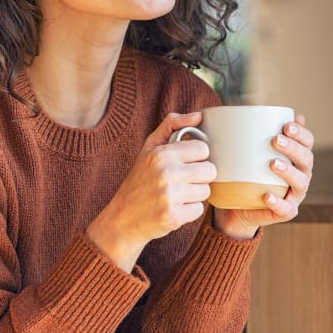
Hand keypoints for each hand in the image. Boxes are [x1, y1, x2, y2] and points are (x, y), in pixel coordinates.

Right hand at [86, 112, 215, 271]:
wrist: (123, 218)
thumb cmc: (140, 179)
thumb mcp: (149, 148)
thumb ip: (172, 125)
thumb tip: (199, 115)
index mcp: (161, 154)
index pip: (203, 149)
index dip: (196, 157)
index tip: (184, 163)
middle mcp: (166, 173)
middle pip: (209, 171)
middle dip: (199, 177)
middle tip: (182, 181)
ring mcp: (170, 196)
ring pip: (206, 191)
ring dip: (194, 195)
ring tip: (176, 195)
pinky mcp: (174, 216)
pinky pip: (199, 210)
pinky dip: (189, 211)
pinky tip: (174, 208)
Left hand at [212, 114, 314, 239]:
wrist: (237, 206)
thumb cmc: (245, 173)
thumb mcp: (246, 152)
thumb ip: (250, 133)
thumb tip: (246, 108)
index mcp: (296, 157)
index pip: (307, 142)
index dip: (301, 133)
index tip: (286, 125)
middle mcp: (300, 174)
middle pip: (306, 159)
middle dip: (293, 148)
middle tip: (275, 140)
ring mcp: (294, 194)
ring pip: (301, 182)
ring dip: (289, 172)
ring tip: (273, 163)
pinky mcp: (285, 211)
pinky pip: (285, 208)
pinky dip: (278, 202)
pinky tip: (267, 195)